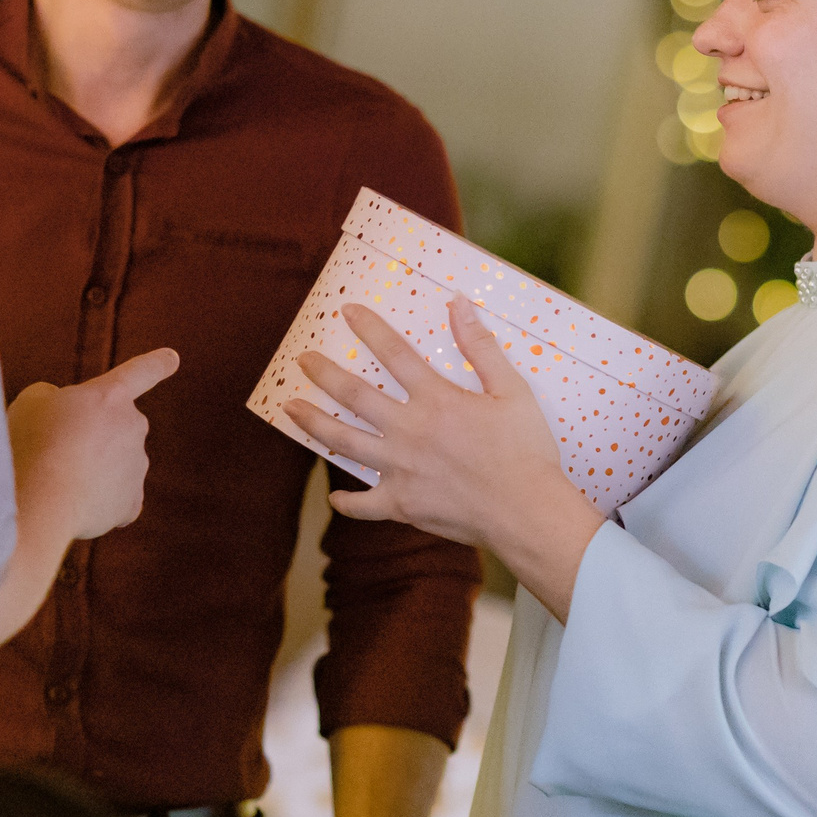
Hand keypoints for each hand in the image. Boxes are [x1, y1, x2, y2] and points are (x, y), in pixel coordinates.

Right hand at [7, 348, 179, 546]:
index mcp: (111, 395)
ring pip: (112, 465)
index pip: (140, 372)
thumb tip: (67, 419)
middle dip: (89, 437)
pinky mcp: (132, 503)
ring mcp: (137, 466)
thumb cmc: (32, 443)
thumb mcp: (33, 402)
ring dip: (89, 470)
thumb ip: (55, 399)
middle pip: (112, 428)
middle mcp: (133, 427)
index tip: (172, 358)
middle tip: (54, 450)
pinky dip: (97, 502)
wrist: (43, 500)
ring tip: (56, 480)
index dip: (156, 364)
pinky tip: (76, 506)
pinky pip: (116, 498)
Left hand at [289, 300, 567, 545]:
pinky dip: (347, 501)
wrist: (525, 512)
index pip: (393, 354)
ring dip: (314, 423)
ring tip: (291, 409)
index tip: (346, 311)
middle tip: (302, 360)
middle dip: (324, 374)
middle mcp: (409, 431)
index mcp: (436, 400)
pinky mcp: (402, 504)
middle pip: (354, 396)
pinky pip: (363, 505)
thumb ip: (481, 347)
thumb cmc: (525, 451)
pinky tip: (336, 495)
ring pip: (344, 442)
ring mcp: (400, 469)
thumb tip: (460, 304)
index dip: (369, 329)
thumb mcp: (512, 390)